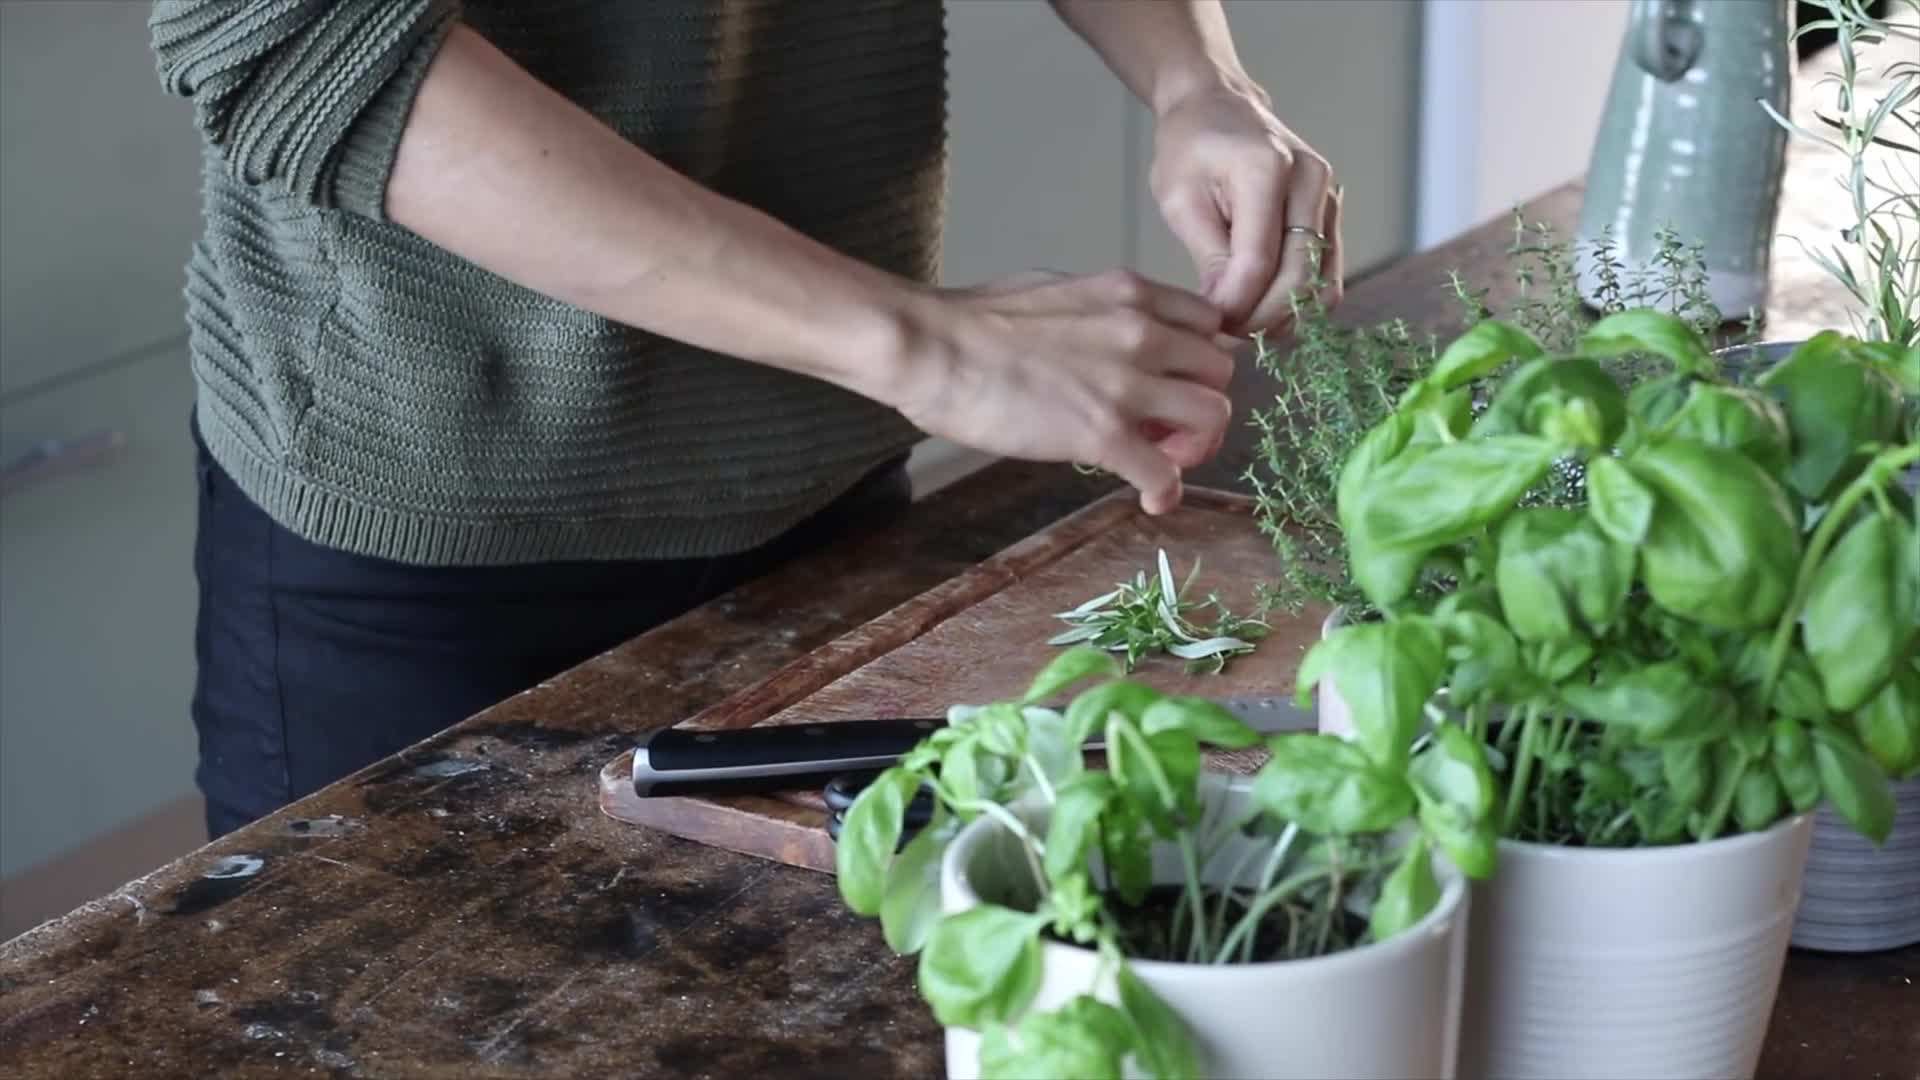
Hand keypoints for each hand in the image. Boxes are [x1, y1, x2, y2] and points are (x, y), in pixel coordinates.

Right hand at [892, 269, 1235, 515]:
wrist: (932, 346)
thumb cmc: (974, 320)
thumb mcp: (1058, 290)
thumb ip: (1103, 311)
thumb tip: (1111, 333)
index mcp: (1130, 294)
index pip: (1209, 324)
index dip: (1198, 360)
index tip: (1175, 383)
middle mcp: (1142, 332)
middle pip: (1221, 372)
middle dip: (1202, 404)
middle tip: (1169, 430)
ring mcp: (1126, 384)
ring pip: (1213, 418)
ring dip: (1194, 447)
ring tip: (1161, 461)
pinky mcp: (1102, 434)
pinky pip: (1166, 473)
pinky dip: (1164, 492)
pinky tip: (1148, 499)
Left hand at [1148, 79, 1343, 335]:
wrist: (1218, 104)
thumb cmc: (1191, 148)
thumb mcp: (1180, 199)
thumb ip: (1207, 256)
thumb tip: (1227, 313)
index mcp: (1267, 171)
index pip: (1260, 261)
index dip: (1237, 305)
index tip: (1210, 323)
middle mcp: (1311, 182)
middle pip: (1299, 277)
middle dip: (1261, 318)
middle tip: (1226, 333)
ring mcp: (1330, 196)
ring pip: (1321, 282)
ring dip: (1284, 315)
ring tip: (1244, 323)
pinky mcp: (1333, 212)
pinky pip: (1327, 271)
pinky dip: (1299, 299)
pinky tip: (1266, 307)